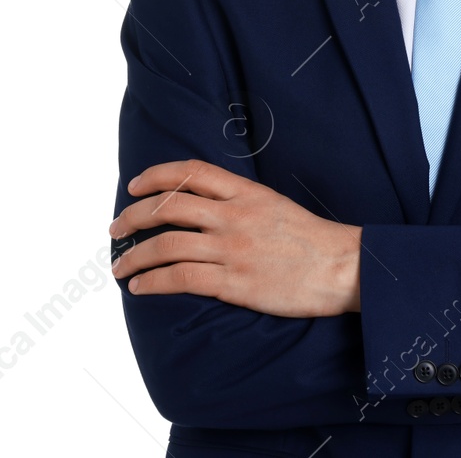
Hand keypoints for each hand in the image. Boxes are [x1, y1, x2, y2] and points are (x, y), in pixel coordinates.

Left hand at [108, 159, 361, 316]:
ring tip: (120, 265)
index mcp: (246, 193)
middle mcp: (234, 215)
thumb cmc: (313, 240)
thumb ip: (241, 203)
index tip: (134, 186)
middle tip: (116, 228)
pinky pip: (181, 278)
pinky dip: (154, 281)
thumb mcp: (276, 205)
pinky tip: (141, 287)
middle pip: (169, 206)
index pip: (191, 172)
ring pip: (167, 244)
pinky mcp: (235, 282)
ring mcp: (233, 249)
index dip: (156, 175)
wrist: (343, 267)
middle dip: (134, 216)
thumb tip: (206, 208)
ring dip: (135, 255)